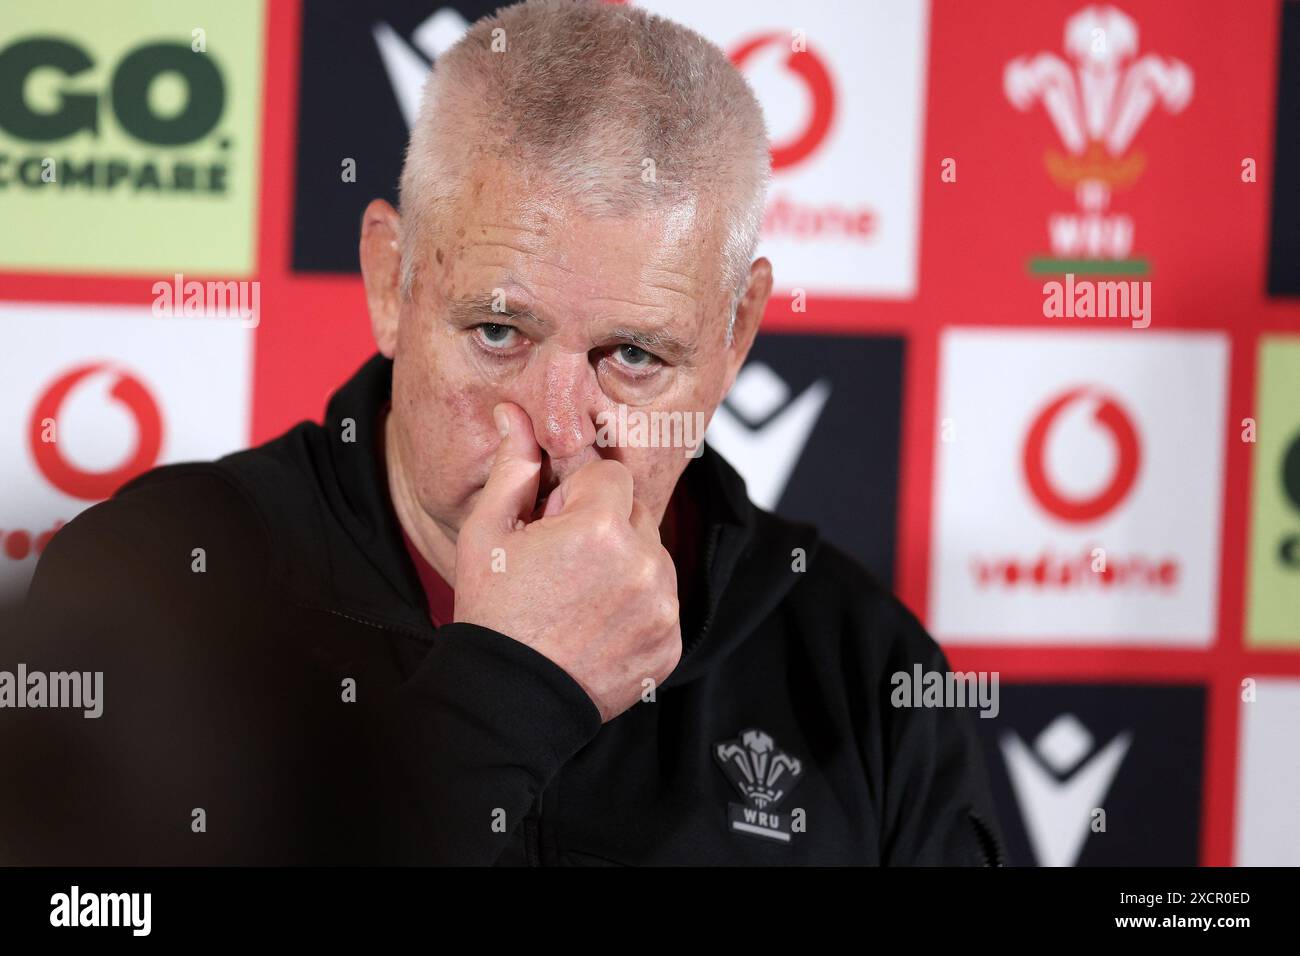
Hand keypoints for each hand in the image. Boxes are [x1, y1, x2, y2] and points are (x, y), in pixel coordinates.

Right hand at [454, 402, 681, 721]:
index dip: (580, 494)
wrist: (508, 700)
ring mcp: (663, 607)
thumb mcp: (489, 532)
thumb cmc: (493, 614)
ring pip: (654, 556)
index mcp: (600, 526)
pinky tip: (597, 625)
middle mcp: (644, 563)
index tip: (555, 522)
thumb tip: (515, 414)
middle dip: (606, 525)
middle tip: (564, 562)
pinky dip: (638, 607)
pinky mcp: (671, 642)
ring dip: (626, 564)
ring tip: (579, 597)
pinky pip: (662, 602)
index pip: (612, 473)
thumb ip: (515, 467)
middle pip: (638, 512)